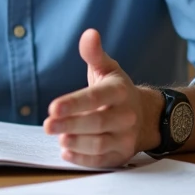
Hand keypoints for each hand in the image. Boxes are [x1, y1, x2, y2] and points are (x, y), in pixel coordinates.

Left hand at [43, 29, 155, 167]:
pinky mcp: (121, 155)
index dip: (74, 103)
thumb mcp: (108, 69)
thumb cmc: (118, 91)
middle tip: (47, 126)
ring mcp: (126, 137)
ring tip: (59, 138)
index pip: (96, 97)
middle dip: (71, 125)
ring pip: (100, 144)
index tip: (53, 107)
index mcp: (120, 92)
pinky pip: (102, 160)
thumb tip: (89, 33)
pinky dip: (83, 159)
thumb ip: (94, 54)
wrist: (147, 116)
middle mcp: (126, 115)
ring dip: (77, 143)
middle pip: (97, 123)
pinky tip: (66, 152)